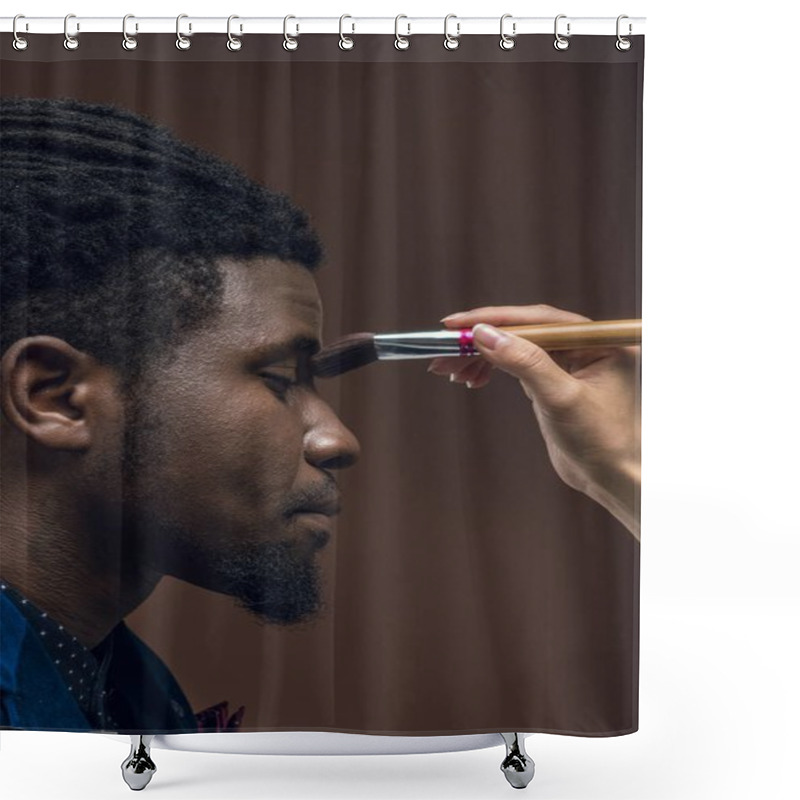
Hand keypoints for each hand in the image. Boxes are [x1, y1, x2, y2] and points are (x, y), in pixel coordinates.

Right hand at [429, 304, 640, 539]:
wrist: (612, 481)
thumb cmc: (602, 442)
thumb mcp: (560, 398)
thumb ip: (525, 362)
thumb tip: (484, 333)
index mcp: (599, 341)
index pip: (539, 319)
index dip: (496, 319)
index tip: (459, 324)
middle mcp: (586, 346)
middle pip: (523, 332)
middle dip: (482, 341)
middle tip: (444, 352)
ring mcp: (569, 364)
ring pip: (516, 348)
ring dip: (482, 357)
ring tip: (450, 370)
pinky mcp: (554, 383)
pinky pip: (517, 365)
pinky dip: (493, 369)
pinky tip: (473, 378)